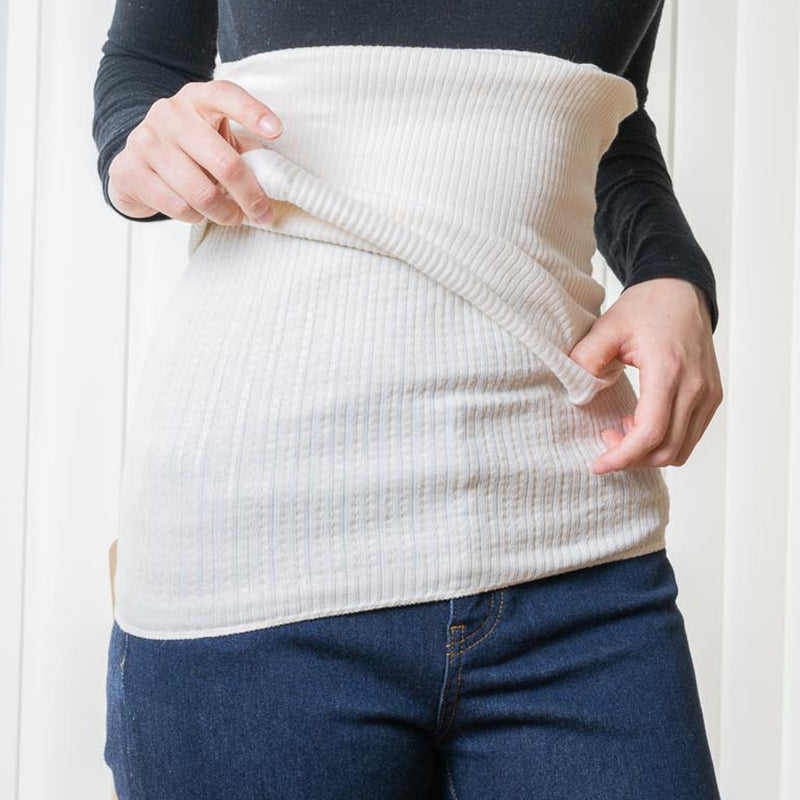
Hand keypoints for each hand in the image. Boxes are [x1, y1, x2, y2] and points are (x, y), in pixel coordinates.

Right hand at [107, 79, 281, 225]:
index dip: (253, 112)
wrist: (135, 162)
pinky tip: (199, 213)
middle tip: (262, 214)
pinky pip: (178, 206)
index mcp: (198, 99)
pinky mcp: (132, 170)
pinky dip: (197, 217)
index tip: (276, 131)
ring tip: (232, 217)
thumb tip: (276, 182)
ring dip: (225, 213)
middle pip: (225, 164)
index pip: (226, 96)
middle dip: (251, 197)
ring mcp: (149, 141)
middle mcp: (171, 114)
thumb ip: (242, 151)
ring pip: (202, 193)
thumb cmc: (189, 152)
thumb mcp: (214, 139)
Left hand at [567, 278, 722, 473]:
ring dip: (648, 452)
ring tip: (621, 429)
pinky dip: (664, 441)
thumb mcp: (608, 326)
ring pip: (681, 449)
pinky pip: (689, 435)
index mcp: (668, 371)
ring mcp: (708, 394)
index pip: (650, 433)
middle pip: (666, 450)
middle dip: (631, 458)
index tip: (598, 465)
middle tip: (604, 440)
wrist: (681, 290)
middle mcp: (695, 387)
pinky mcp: (712, 397)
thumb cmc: (646, 306)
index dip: (622, 456)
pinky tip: (640, 421)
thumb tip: (575, 394)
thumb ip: (587, 358)